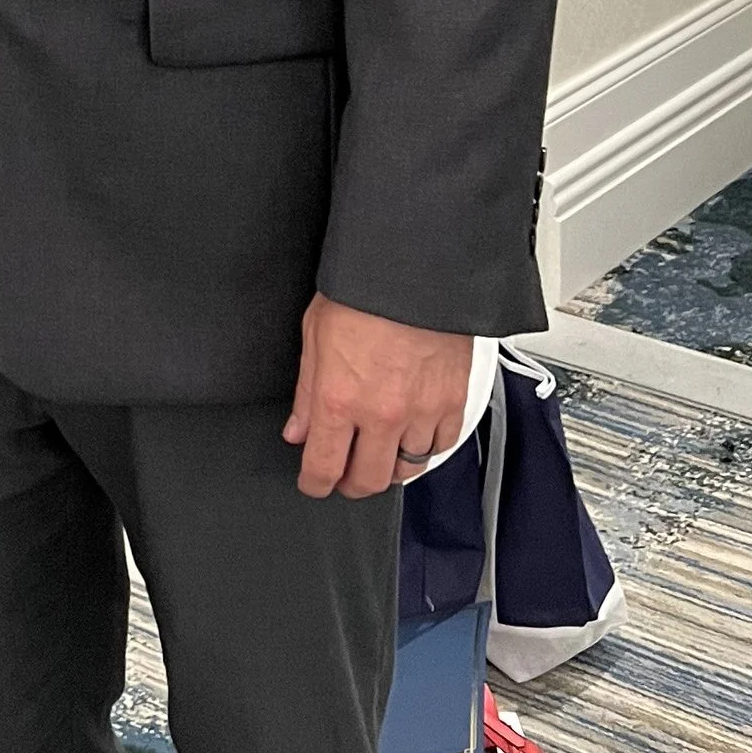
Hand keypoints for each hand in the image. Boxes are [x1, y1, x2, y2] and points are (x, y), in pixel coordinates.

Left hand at [282, 293, 473, 500]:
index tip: (314, 483)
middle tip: (345, 475)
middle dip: (351, 484)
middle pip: (368, 481)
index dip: (315, 484)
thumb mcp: (314, 334)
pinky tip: (416, 436)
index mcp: (339, 399)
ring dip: (390, 468)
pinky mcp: (453, 402)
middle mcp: (380, 414)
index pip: (323, 467)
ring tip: (381, 455)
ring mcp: (421, 412)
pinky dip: (428, 448)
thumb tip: (299, 429)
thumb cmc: (363, 292)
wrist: (416, 268)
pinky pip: (442, 446)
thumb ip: (306, 391)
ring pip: (407, 469)